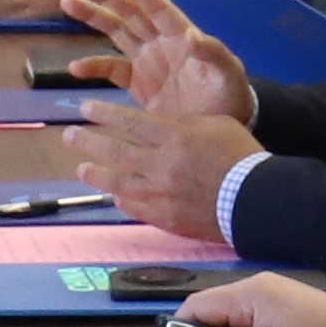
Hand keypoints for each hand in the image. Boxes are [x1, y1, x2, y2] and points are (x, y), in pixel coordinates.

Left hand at [59, 101, 261, 242]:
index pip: (129, 122)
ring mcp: (160, 193)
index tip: (85, 109)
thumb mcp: (215, 123)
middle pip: (115, 151)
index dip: (104, 114)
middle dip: (88, 142)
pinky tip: (114, 196)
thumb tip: (159, 127)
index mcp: (173, 135)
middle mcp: (160, 164)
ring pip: (119, 181)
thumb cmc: (241, 156)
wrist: (256, 199)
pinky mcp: (166, 217)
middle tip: (69, 137)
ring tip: (82, 170)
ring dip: (97, 174)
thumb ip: (183, 123)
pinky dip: (122, 200)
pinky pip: (136, 207)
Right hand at [64, 0, 254, 121]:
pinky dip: (93, 67)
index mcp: (181, 36)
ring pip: (116, 32)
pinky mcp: (137, 84)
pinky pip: (111, 70)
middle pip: (131, 13)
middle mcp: (161, 42)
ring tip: (68, 2)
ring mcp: (147, 62)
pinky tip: (75, 68)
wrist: (218, 133)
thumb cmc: (229, 97)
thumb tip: (192, 35)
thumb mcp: (228, 75)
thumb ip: (214, 54)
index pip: (158, 8)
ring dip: (94, 17)